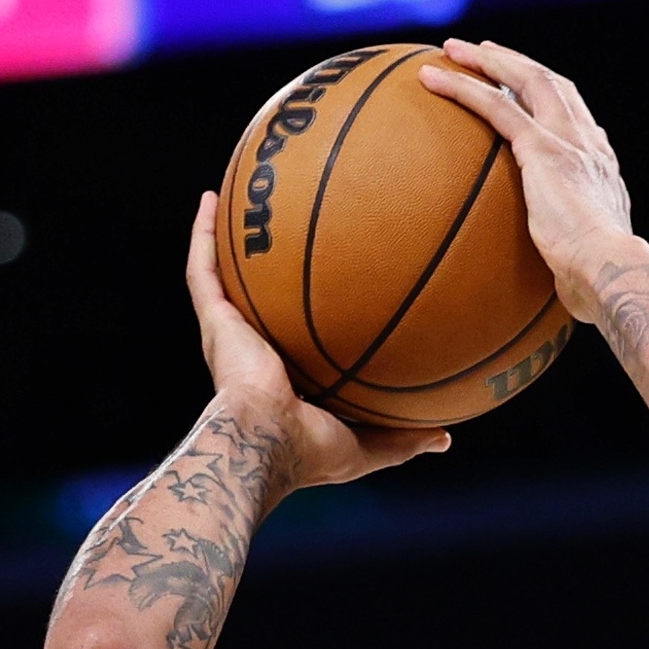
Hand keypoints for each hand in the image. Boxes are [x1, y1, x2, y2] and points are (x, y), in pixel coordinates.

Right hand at [185, 194, 449, 491]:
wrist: (266, 442)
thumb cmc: (311, 451)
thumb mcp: (370, 446)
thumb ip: (404, 436)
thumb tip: (445, 436)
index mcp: (286, 380)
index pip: (300, 340)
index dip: (312, 315)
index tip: (334, 284)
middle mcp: (254, 353)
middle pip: (263, 300)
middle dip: (271, 269)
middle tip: (293, 228)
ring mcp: (230, 335)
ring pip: (225, 276)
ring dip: (228, 241)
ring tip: (242, 199)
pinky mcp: (215, 322)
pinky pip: (204, 269)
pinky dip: (203, 234)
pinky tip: (212, 198)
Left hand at [419, 40, 636, 316]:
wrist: (610, 271)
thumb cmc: (598, 282)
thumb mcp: (582, 262)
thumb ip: (566, 256)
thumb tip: (554, 285)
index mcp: (599, 164)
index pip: (573, 114)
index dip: (547, 94)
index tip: (523, 86)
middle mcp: (587, 142)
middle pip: (550, 82)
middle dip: (514, 62)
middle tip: (482, 51)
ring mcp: (566, 140)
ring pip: (524, 80)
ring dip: (486, 61)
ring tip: (451, 52)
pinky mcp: (542, 149)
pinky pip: (496, 107)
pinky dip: (464, 88)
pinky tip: (433, 79)